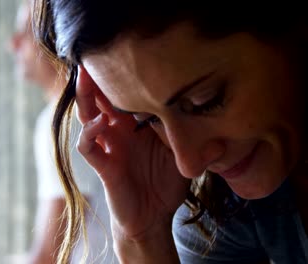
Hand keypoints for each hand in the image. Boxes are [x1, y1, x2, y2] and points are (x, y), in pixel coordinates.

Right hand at [76, 66, 189, 241]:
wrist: (154, 217)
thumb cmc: (166, 184)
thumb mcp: (184, 154)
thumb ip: (195, 136)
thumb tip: (222, 119)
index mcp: (134, 124)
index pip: (123, 93)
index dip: (121, 73)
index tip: (127, 49)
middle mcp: (118, 130)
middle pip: (100, 96)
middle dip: (97, 75)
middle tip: (96, 51)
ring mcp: (108, 146)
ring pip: (87, 115)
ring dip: (85, 96)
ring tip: (85, 76)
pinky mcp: (103, 165)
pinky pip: (88, 146)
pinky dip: (90, 133)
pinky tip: (99, 122)